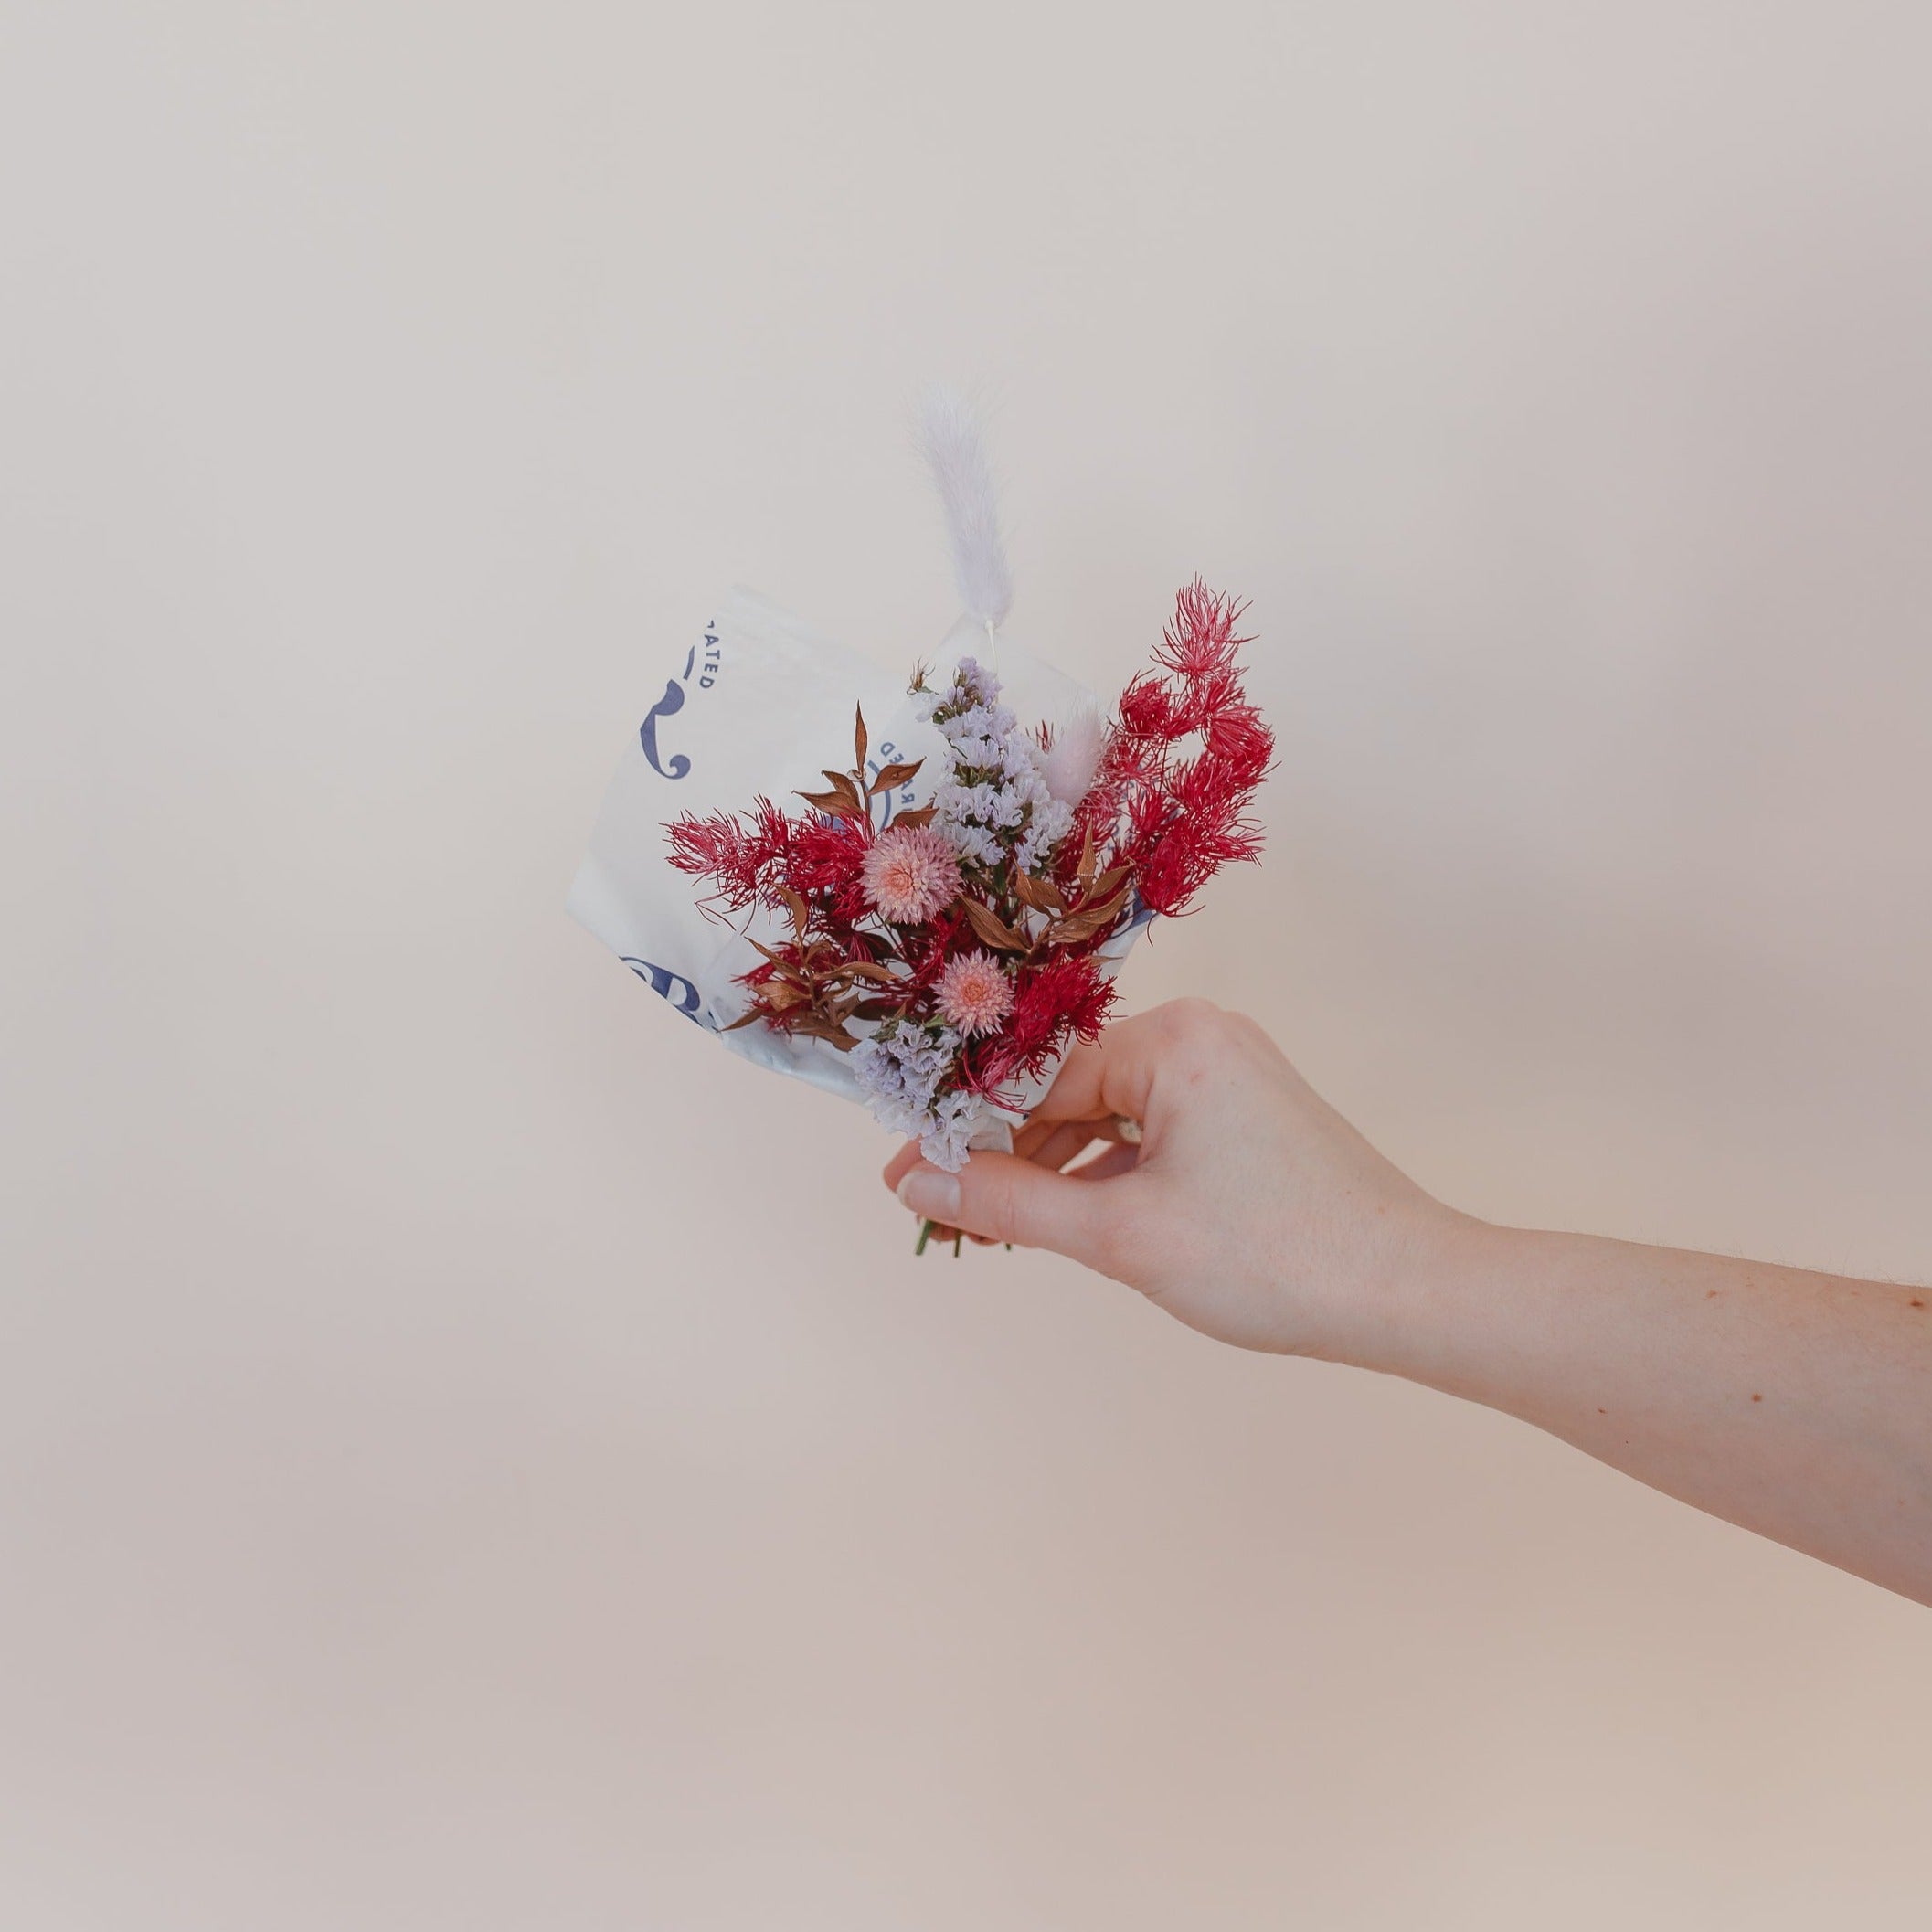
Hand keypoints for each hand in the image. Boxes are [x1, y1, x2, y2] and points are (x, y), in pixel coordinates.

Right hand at [881, 999, 1457, 1359]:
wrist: (1408, 1293)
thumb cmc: (1274, 1259)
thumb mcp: (1121, 1235)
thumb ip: (1010, 1202)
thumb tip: (919, 1179)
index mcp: (1171, 1039)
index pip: (1035, 1077)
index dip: (964, 1133)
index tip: (905, 1177)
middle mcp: (1201, 1035)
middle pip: (1068, 1090)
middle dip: (1006, 1154)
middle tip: (942, 1212)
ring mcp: (1229, 1072)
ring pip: (1107, 1116)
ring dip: (1053, 1170)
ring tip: (996, 1227)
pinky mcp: (1247, 1114)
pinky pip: (1150, 1132)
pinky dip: (1107, 1176)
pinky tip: (1069, 1222)